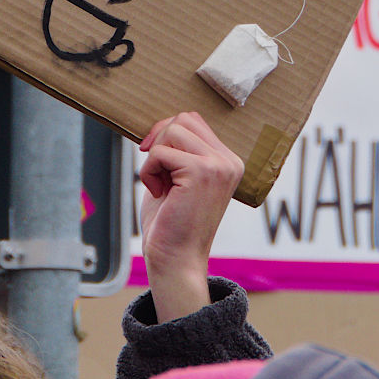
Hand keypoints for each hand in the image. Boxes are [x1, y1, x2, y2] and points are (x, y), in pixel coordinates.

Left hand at [139, 111, 243, 322]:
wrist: (176, 260)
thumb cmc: (171, 221)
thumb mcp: (178, 178)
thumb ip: (179, 150)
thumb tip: (164, 122)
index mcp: (228, 161)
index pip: (194, 120)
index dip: (166, 132)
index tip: (153, 156)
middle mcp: (229, 161)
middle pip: (184, 119)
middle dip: (160, 140)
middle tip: (155, 171)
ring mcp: (219, 166)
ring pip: (173, 130)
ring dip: (155, 156)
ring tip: (160, 183)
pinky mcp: (202, 172)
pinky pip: (160, 152)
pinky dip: (148, 171)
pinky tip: (158, 193)